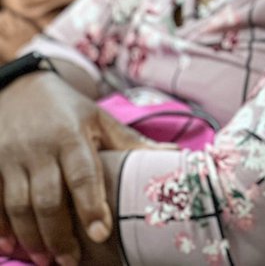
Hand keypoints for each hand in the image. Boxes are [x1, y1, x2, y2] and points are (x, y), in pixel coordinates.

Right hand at [0, 73, 169, 265]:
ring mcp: (11, 158)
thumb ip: (130, 142)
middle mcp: (40, 148)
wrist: (21, 87)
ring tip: (48, 259)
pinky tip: (11, 247)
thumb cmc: (68, 109)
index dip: (91, 205)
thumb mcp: (100, 119)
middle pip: (47, 198)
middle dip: (59, 234)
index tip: (102, 233)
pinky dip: (0, 228)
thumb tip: (174, 154)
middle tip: (70, 261)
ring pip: (18, 205)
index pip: (83, 174)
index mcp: (72, 135)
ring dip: (32, 237)